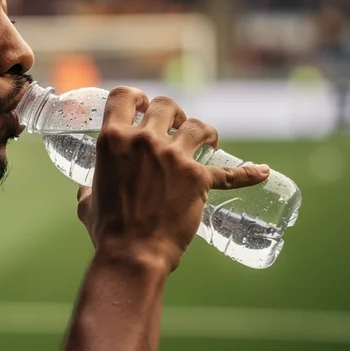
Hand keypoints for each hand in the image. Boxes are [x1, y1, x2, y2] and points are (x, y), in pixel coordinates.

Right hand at [77, 86, 269, 272]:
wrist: (132, 254)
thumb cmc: (107, 230)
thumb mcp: (87, 201)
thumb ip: (89, 187)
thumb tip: (88, 190)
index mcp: (113, 141)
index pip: (123, 97)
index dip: (135, 97)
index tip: (142, 106)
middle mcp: (144, 141)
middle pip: (166, 106)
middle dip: (173, 114)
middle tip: (176, 128)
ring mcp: (174, 157)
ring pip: (199, 126)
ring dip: (204, 132)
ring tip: (208, 142)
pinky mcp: (199, 178)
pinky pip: (231, 172)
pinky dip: (249, 173)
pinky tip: (262, 172)